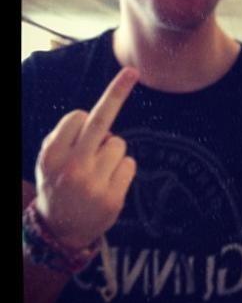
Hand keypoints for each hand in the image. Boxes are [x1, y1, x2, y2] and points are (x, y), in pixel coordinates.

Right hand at [34, 67, 138, 249]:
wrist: (60, 231)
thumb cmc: (58, 184)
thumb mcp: (48, 160)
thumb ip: (65, 137)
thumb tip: (93, 114)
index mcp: (51, 154)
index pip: (79, 116)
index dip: (85, 121)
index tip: (89, 119)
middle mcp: (71, 167)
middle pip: (102, 120)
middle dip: (117, 92)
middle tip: (132, 71)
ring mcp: (93, 183)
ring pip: (119, 143)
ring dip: (113, 152)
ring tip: (98, 172)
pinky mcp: (113, 197)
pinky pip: (130, 163)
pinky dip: (123, 169)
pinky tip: (108, 184)